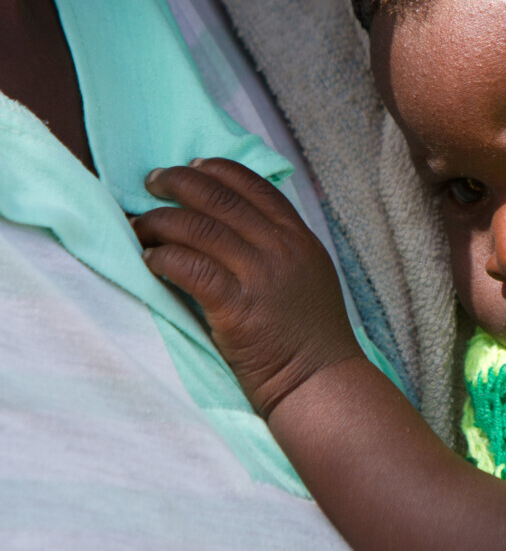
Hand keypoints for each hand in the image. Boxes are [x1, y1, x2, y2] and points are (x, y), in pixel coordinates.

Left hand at [134, 158, 359, 416]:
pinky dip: (163, 258)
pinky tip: (150, 261)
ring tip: (140, 226)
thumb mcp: (309, 277)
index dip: (217, 170)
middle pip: (220, 199)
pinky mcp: (237, 308)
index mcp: (299, 239)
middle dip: (179, 183)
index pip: (254, 186)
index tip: (190, 166)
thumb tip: (233, 225)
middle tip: (152, 183)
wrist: (320, 384)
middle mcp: (281, 250)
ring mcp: (260, 277)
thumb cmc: (310, 338)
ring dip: (160, 221)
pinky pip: (189, 267)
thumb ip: (280, 248)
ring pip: (199, 228)